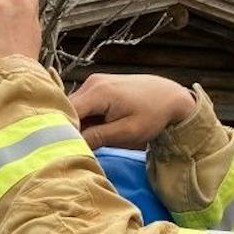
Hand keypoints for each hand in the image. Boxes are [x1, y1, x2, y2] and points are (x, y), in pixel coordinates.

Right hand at [71, 73, 196, 150]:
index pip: (66, 114)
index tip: (65, 151)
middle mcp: (91, 83)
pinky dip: (84, 120)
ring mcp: (94, 83)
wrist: (170, 96)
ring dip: (77, 125)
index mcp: (98, 92)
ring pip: (74, 109)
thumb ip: (98, 137)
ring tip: (89, 140)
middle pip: (67, 110)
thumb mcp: (127, 133)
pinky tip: (95, 130)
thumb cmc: (153, 115)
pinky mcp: (97, 86)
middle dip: (68, 130)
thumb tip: (71, 144)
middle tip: (76, 149)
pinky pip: (83, 106)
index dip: (62, 133)